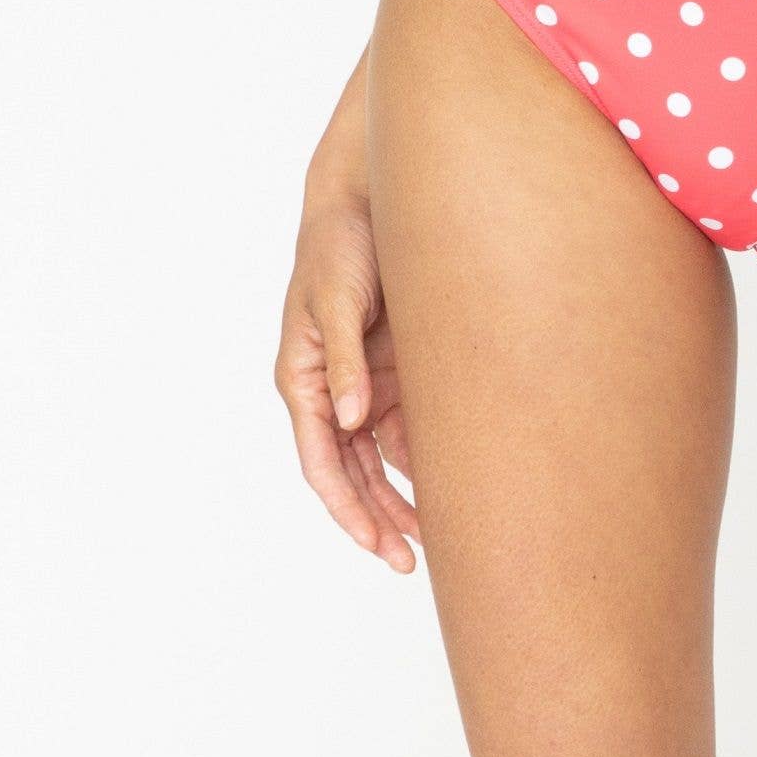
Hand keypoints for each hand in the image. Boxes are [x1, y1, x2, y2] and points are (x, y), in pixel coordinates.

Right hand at [274, 178, 419, 573]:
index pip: (323, 461)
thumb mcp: (335, 297)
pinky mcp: (394, 364)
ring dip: (402, 495)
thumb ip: (343, 359)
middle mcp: (332, 388)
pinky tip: (452, 480)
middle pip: (352, 472)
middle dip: (377, 518)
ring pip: (380, 456)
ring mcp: (363, 378)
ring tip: (439, 537)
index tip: (377, 545)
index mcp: (303, 377)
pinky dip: (423, 455)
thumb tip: (348, 419)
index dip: (348, 509)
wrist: (372, 193)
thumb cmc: (340, 241)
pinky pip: (407, 423)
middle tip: (409, 562)